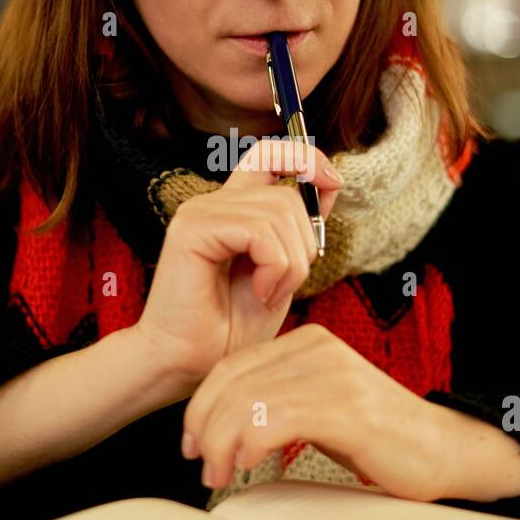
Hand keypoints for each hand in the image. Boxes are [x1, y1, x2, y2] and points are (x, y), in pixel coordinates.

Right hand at [132, 139, 342, 385]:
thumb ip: (299, 230)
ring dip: (290, 264)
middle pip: (288, 194)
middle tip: (283, 286)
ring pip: (279, 212)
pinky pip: (259, 231)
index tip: (332, 183)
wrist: (186, 365)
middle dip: (304, 244)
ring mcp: (200, 212)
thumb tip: (329, 186)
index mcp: (232, 209)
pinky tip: (260, 293)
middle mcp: (214, 203)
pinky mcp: (192, 230)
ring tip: (268, 294)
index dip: (305, 157)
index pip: (270, 153)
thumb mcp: (282, 273)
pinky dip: (275, 267)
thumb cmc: (229, 329)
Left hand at [180, 324, 454, 502]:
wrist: (442, 449)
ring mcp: (332, 374)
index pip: (232, 364)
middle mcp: (318, 348)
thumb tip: (225, 422)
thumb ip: (280, 398)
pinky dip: (248, 444)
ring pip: (247, 401)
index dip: (201, 405)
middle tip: (201, 463)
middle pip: (233, 381)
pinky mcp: (345, 405)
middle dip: (204, 428)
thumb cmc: (381, 435)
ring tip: (220, 472)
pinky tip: (246, 463)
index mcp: (308, 341)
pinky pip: (274, 418)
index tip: (192, 440)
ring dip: (221, 444)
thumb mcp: (319, 404)